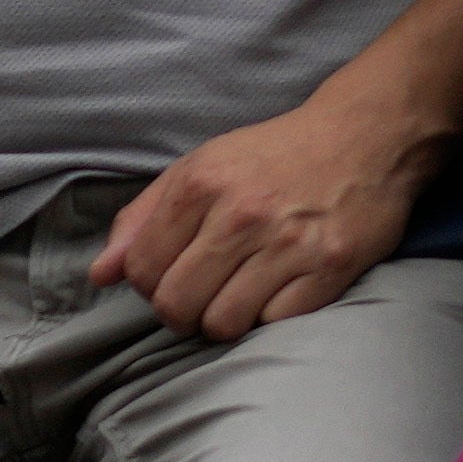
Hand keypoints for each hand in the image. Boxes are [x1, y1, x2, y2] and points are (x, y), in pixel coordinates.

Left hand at [88, 89, 451, 339]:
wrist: (362, 139)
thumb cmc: (270, 157)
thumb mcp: (196, 169)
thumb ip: (141, 220)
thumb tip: (100, 275)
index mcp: (199, 185)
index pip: (142, 267)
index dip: (144, 286)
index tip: (162, 281)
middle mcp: (241, 216)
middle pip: (178, 302)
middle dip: (177, 314)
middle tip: (193, 304)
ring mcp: (290, 244)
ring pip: (225, 322)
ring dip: (221, 322)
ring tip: (231, 301)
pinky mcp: (333, 267)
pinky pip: (278, 322)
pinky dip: (269, 319)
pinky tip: (271, 296)